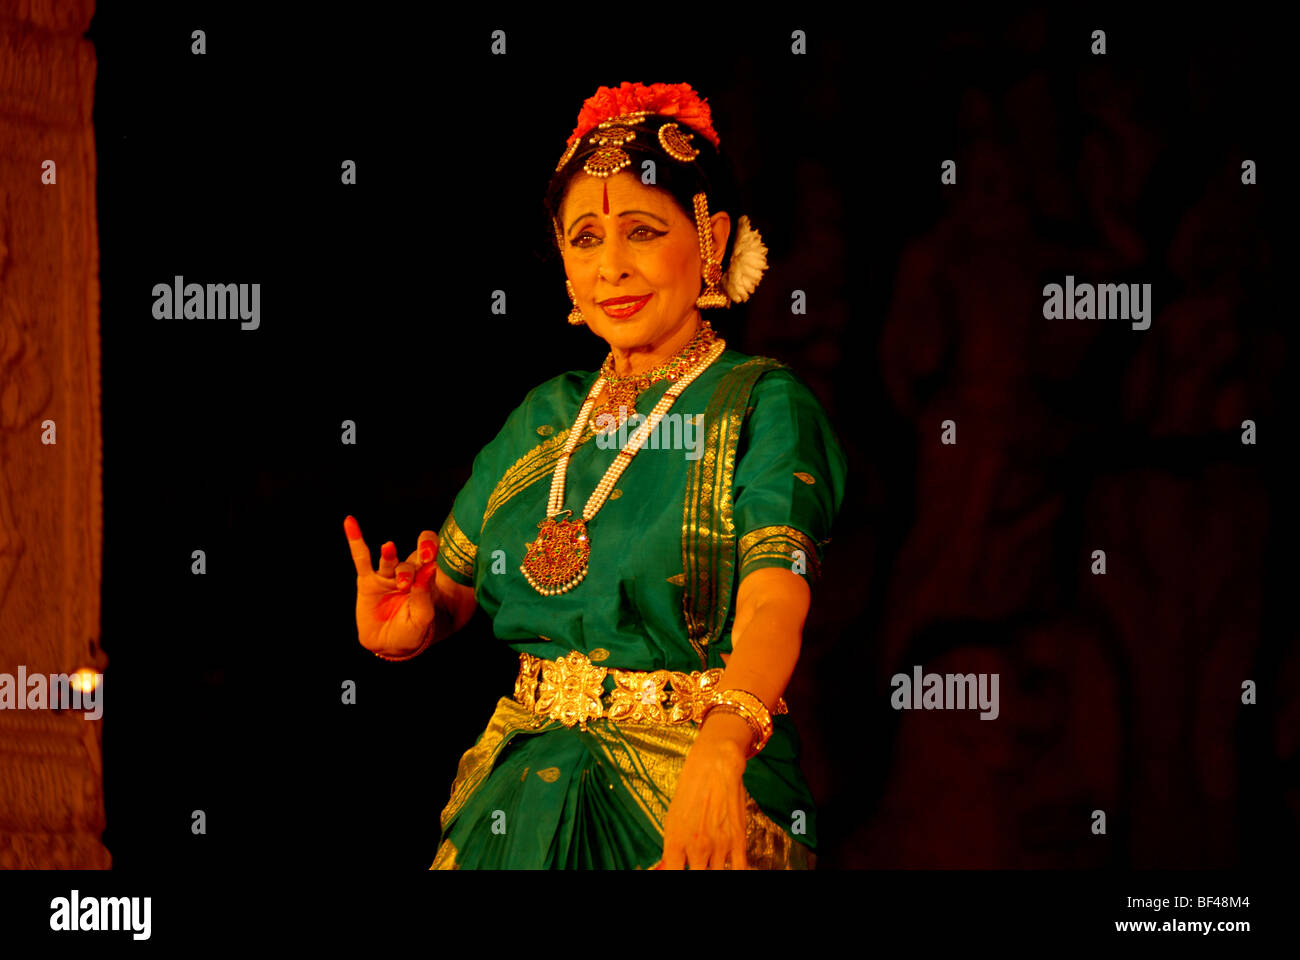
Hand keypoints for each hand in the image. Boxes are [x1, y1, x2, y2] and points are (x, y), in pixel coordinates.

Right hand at [343, 515, 438, 658]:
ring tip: (388, 549)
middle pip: (411, 560)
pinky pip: (361, 558)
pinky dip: (355, 540)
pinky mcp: (367, 581)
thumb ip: (424, 594)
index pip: (429, 558)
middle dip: (411, 566)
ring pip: (389, 561)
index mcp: (425, 580)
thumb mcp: (422, 617)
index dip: (430, 550)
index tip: (429, 557)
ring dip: (389, 556)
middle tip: (408, 578)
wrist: (390, 644)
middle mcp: (408, 574)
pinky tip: (350, 523)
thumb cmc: (412, 630)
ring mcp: (387, 576)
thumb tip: (431, 569)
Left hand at [654, 711, 751, 869]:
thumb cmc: (690, 791)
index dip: (677, 874)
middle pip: (697, 877)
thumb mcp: (672, 819)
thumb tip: (666, 870)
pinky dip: (734, 871)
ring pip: (717, 875)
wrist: (714, 767)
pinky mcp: (738, 841)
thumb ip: (671, 850)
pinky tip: (728, 865)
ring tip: (711, 862)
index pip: (673, 875)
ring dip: (714, 870)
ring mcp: (719, 846)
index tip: (682, 869)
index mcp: (675, 842)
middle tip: (699, 863)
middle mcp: (696, 847)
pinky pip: (739, 871)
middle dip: (697, 872)